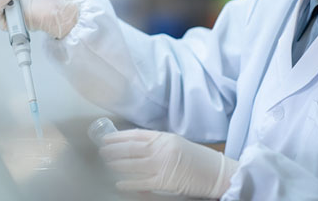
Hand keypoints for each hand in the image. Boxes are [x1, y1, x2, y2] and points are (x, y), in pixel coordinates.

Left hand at [99, 129, 238, 198]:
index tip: (107, 138)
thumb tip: (135, 147)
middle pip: (129, 148)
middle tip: (102, 150)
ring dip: (116, 164)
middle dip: (113, 150)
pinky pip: (140, 183)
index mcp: (164, 137)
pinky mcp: (164, 182)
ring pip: (131, 164)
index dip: (118, 136)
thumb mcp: (176, 143)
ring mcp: (162, 165)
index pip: (135, 135)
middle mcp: (161, 149)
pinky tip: (119, 183)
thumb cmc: (197, 158)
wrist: (216, 172)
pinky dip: (128, 183)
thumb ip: (157, 143)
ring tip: (107, 163)